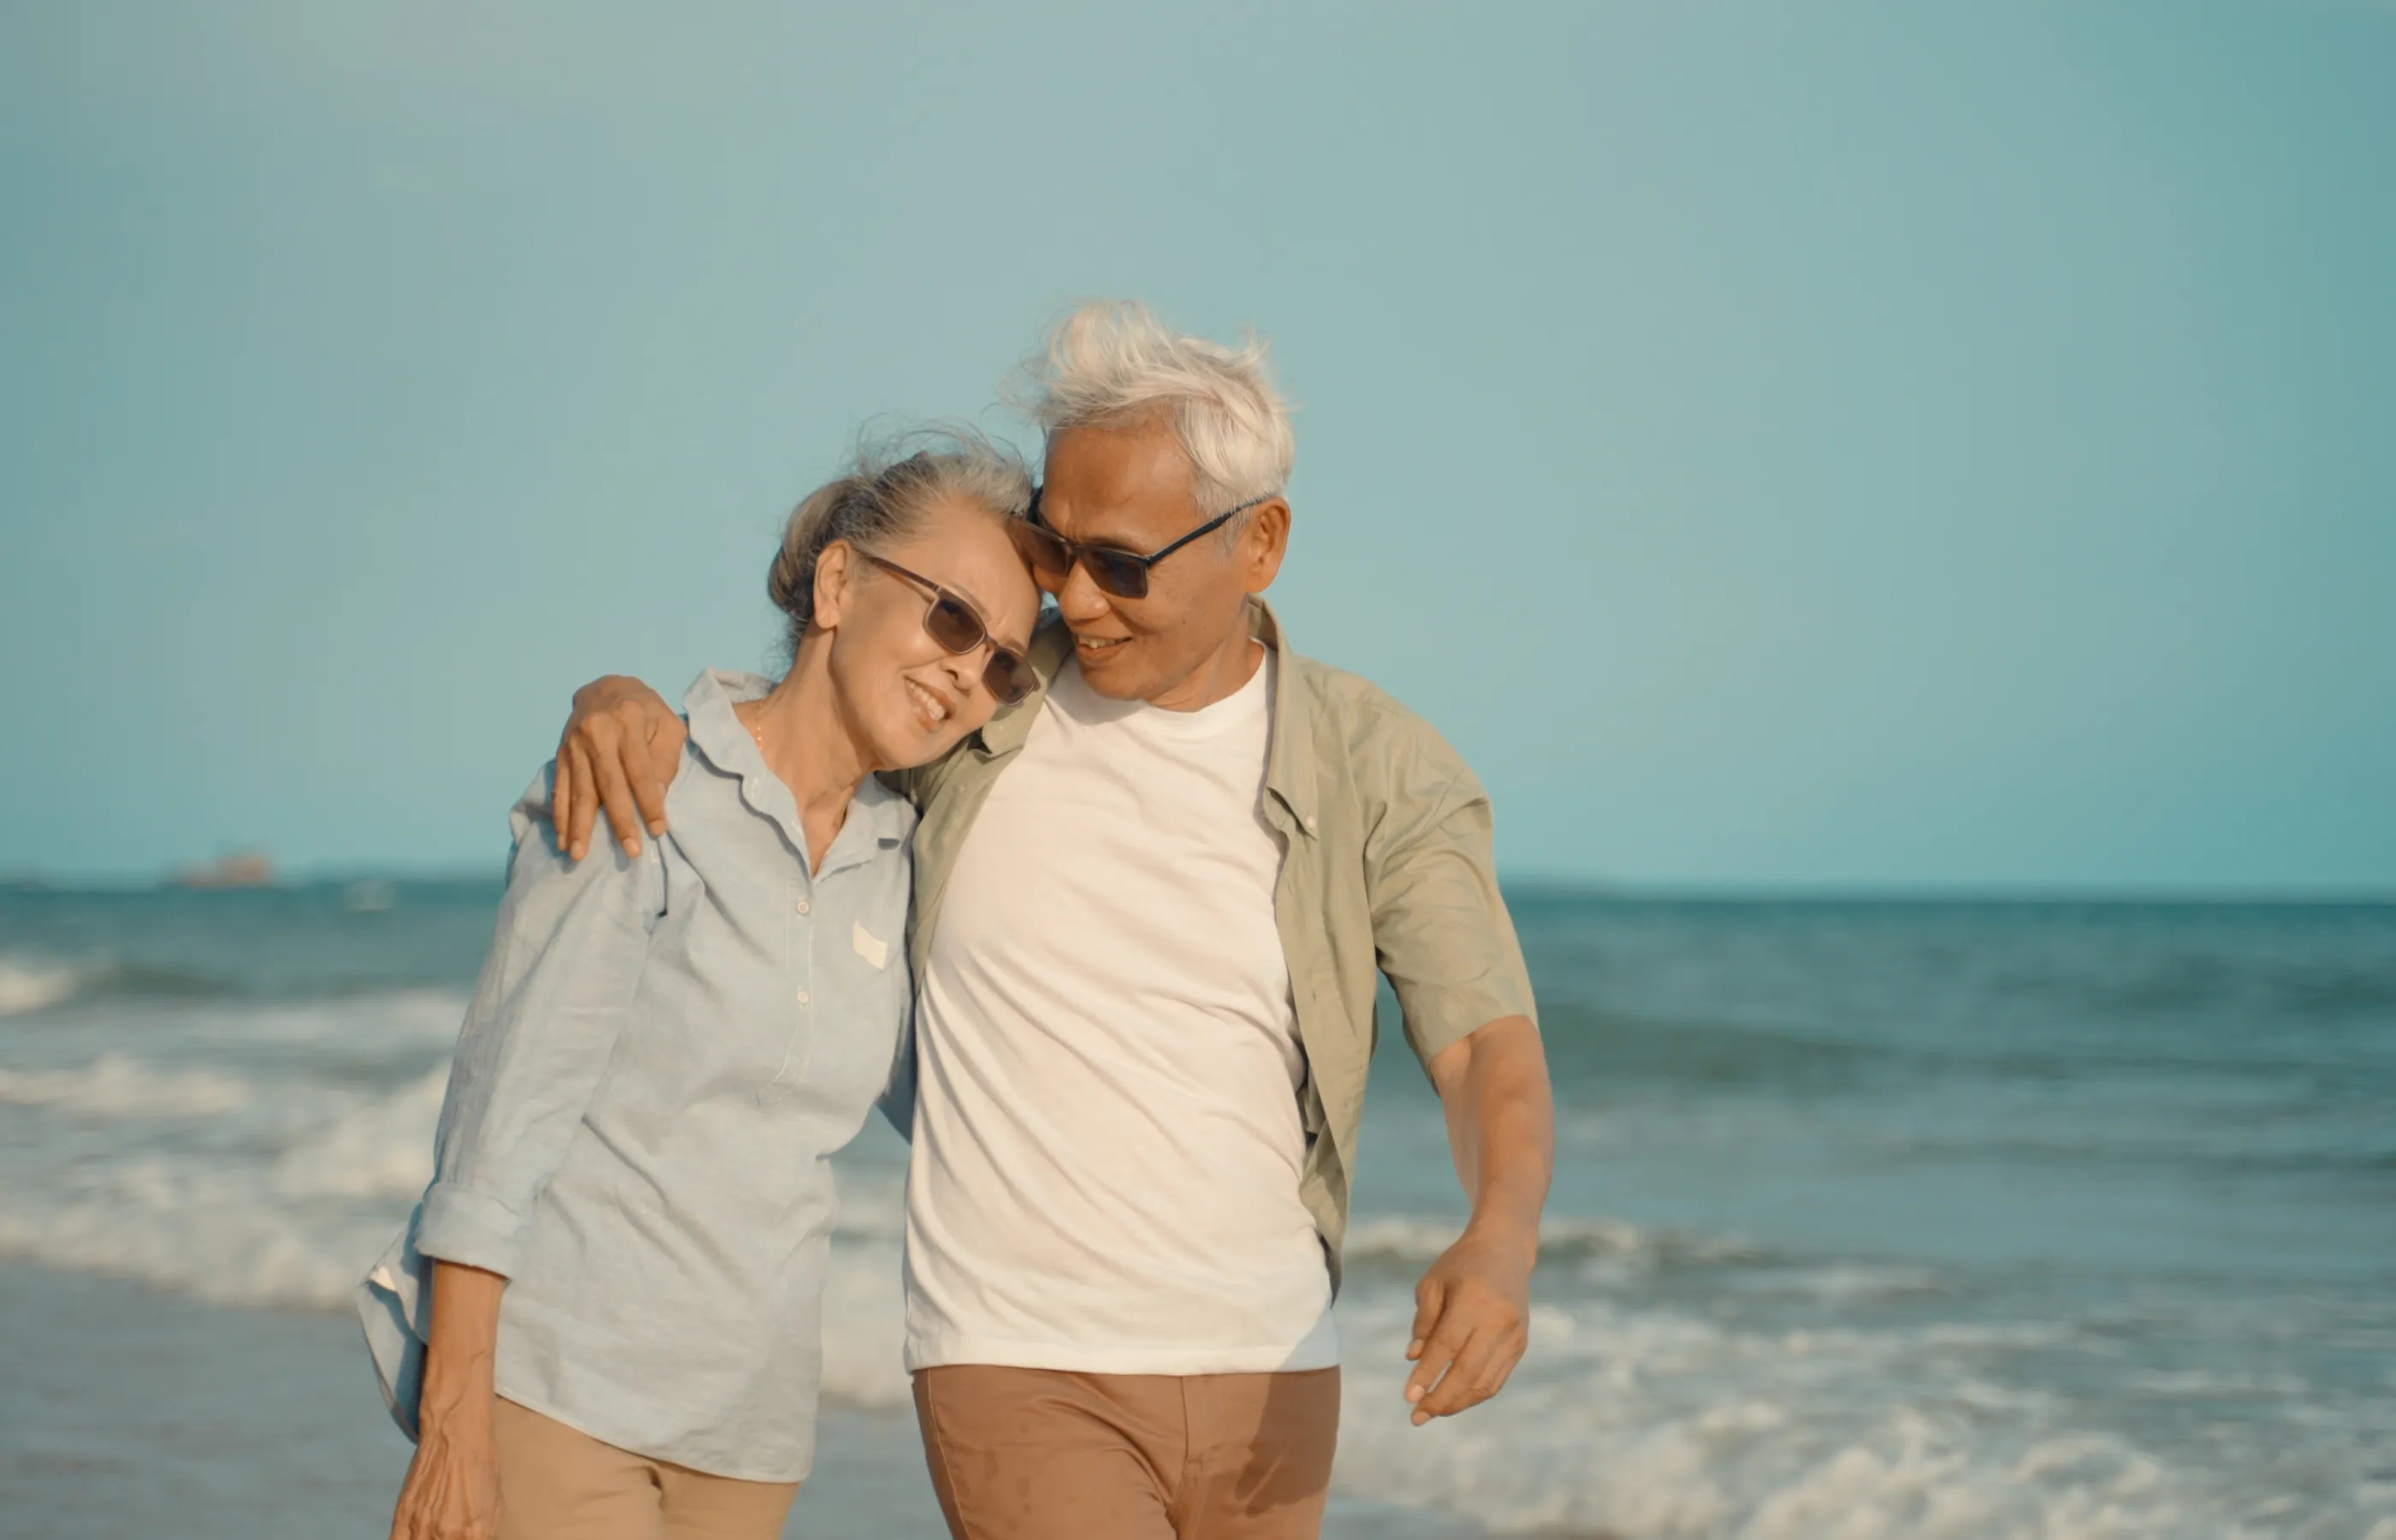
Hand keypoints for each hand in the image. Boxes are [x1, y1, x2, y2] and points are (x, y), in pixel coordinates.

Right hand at [388, 1396, 501, 1539]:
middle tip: (451, 1533)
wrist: (456, 1436)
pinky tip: (417, 1536)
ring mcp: (421, 1527)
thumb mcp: (494, 1506)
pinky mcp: (401, 1517)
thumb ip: (483, 1535)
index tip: (466, 1538)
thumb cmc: (481, 1467)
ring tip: (434, 1534)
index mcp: (474, 1533)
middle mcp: (446, 1535)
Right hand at [553, 676, 684, 859]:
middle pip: (609, 784)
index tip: (658, 830)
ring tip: (579, 855)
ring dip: (580, 826)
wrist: (605, 687)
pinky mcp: (560, 754)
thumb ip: (665, 759)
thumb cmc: (646, 711)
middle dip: (619, 821)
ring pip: (579, 790)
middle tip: (629, 852)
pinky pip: (560, 788)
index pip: (640, 770)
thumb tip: (656, 797)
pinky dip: (560, 816)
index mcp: (629, 723)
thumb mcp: (668, 724)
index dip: (649, 802)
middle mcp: (597, 733)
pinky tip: (563, 839)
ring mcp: (574, 744)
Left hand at [1403, 1221, 1533, 1424]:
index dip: (1427, 1374)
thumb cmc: (1461, 1265)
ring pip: (1485, 1382)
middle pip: (1468, 1371)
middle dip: (1441, 1399)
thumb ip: (1423, 1322)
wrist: (1505, 1251)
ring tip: (1431, 1412)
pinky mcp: (1521, 1344)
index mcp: (1474, 1299)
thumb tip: (1413, 1359)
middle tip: (1417, 1417)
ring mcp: (1514, 1334)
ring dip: (1457, 1403)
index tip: (1408, 1397)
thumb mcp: (1432, 1283)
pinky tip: (1453, 1400)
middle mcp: (1499, 1319)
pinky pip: (1497, 1379)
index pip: (1447, 1346)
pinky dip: (1474, 1394)